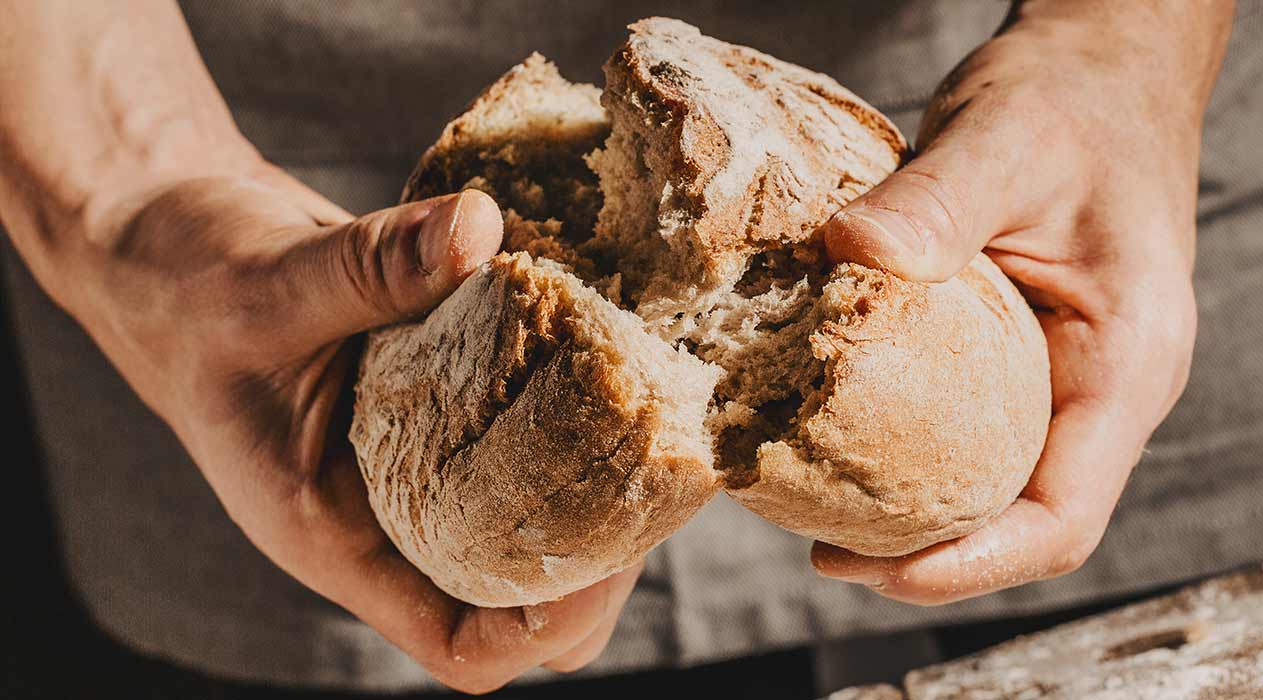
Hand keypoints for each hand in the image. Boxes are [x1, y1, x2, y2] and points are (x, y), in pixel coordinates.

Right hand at [61, 165, 638, 691]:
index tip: (614, 546)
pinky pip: (524, 431)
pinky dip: (572, 403)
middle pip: (525, 599)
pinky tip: (609, 341)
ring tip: (648, 405)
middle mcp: (393, 516)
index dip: (547, 622)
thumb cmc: (189, 288)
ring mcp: (424, 463)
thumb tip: (479, 230)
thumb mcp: (266, 283)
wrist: (173, 247)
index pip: (462, 643)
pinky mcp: (446, 403)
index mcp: (340, 536)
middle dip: (601, 554)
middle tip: (654, 464)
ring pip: (536, 517)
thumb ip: (369, 267)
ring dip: (599, 477)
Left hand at [813, 1, 1231, 603]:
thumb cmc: (1073, 104)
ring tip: (814, 509)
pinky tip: (834, 437)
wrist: (1101, 73)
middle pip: (1019, 521)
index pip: (1061, 517)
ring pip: (993, 485)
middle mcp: (1101, 390)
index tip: (872, 568)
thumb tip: (847, 253)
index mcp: (1127, 364)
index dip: (970, 566)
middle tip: (820, 549)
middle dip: (924, 554)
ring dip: (911, 513)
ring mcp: (1063, 379)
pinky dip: (906, 451)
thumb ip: (938, 201)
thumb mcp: (1006, 139)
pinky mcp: (1021, 358)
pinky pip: (968, 432)